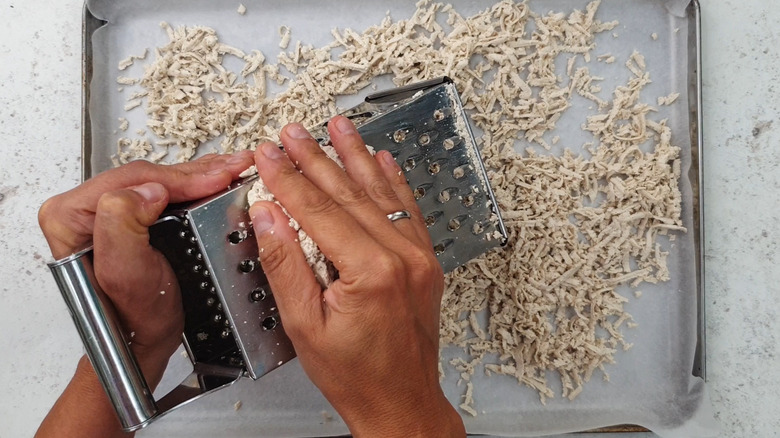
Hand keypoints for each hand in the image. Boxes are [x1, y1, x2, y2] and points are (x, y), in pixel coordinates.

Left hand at [36, 152, 253, 437]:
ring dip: (198, 176)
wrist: (142, 340)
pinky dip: (192, 187)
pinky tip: (213, 181)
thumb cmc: (133, 317)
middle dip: (195, 173)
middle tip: (231, 169)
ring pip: (157, 181)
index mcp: (70, 215)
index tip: (216, 180)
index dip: (180, 178)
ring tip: (230, 170)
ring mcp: (105, 212)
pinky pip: (162, 192)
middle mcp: (83, 209)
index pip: (132, 180)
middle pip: (146, 176)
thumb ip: (123, 225)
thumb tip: (148, 190)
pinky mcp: (126, 218)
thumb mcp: (125, 274)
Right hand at [249, 116, 465, 436]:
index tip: (268, 154)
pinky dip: (393, 181)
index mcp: (369, 272)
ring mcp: (418, 257)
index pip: (318, 210)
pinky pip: (409, 210)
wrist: (401, 401)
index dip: (288, 178)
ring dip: (356, 156)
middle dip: (316, 158)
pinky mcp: (425, 262)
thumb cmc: (357, 375)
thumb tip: (267, 216)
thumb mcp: (305, 325)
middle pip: (349, 194)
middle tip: (293, 132)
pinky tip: (384, 159)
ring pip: (382, 193)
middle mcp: (401, 257)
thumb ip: (286, 264)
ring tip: (339, 126)